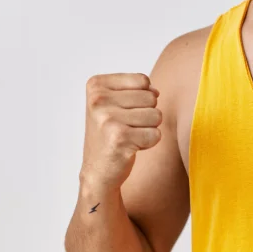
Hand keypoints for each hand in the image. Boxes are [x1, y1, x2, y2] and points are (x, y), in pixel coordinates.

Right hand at [81, 73, 162, 190]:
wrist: (97, 171)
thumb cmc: (110, 134)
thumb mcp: (114, 103)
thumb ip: (136, 90)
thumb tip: (156, 92)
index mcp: (96, 85)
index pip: (142, 80)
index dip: (141, 98)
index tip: (122, 112)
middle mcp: (98, 99)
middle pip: (151, 98)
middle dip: (146, 114)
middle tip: (126, 127)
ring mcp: (107, 118)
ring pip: (156, 115)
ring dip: (148, 129)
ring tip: (128, 137)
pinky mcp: (119, 138)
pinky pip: (156, 134)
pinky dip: (148, 143)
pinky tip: (130, 147)